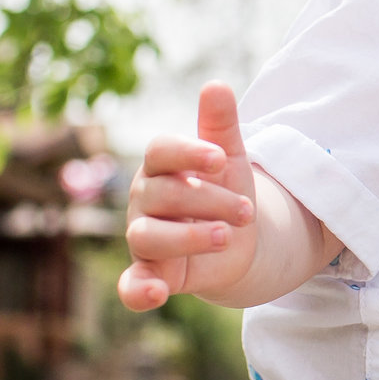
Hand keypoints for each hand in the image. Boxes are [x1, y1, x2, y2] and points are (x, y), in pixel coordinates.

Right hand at [118, 82, 258, 309]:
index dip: (188, 153)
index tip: (222, 159)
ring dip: (188, 237)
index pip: (160, 151)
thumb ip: (220, 125)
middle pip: (164, 194)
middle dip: (209, 200)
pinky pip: (131, 285)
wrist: (237, 242)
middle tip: (247, 210)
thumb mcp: (231, 159)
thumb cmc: (223, 192)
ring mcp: (144, 238)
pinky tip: (157, 294)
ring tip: (227, 238)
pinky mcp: (150, 274)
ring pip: (147, 236)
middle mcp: (145, 201)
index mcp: (161, 167)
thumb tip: (216, 84)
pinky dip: (138, 292)